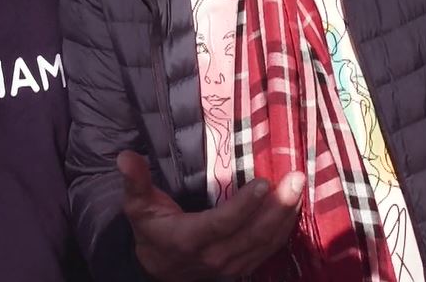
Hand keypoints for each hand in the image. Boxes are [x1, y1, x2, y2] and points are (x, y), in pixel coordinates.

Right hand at [118, 150, 303, 280]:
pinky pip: (269, 249)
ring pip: (266, 243)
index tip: (262, 183)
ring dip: (286, 215)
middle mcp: (214, 256)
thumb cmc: (150, 230)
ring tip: (300, 186)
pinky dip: (284, 228)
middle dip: (277, 206)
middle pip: (253, 234)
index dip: (243, 206)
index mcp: (189, 239)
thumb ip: (135, 181)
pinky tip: (295, 206)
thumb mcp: (137, 206)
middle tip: (296, 178)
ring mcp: (232, 265)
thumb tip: (125, 156)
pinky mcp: (243, 266)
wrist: (159, 269)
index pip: (222, 224)